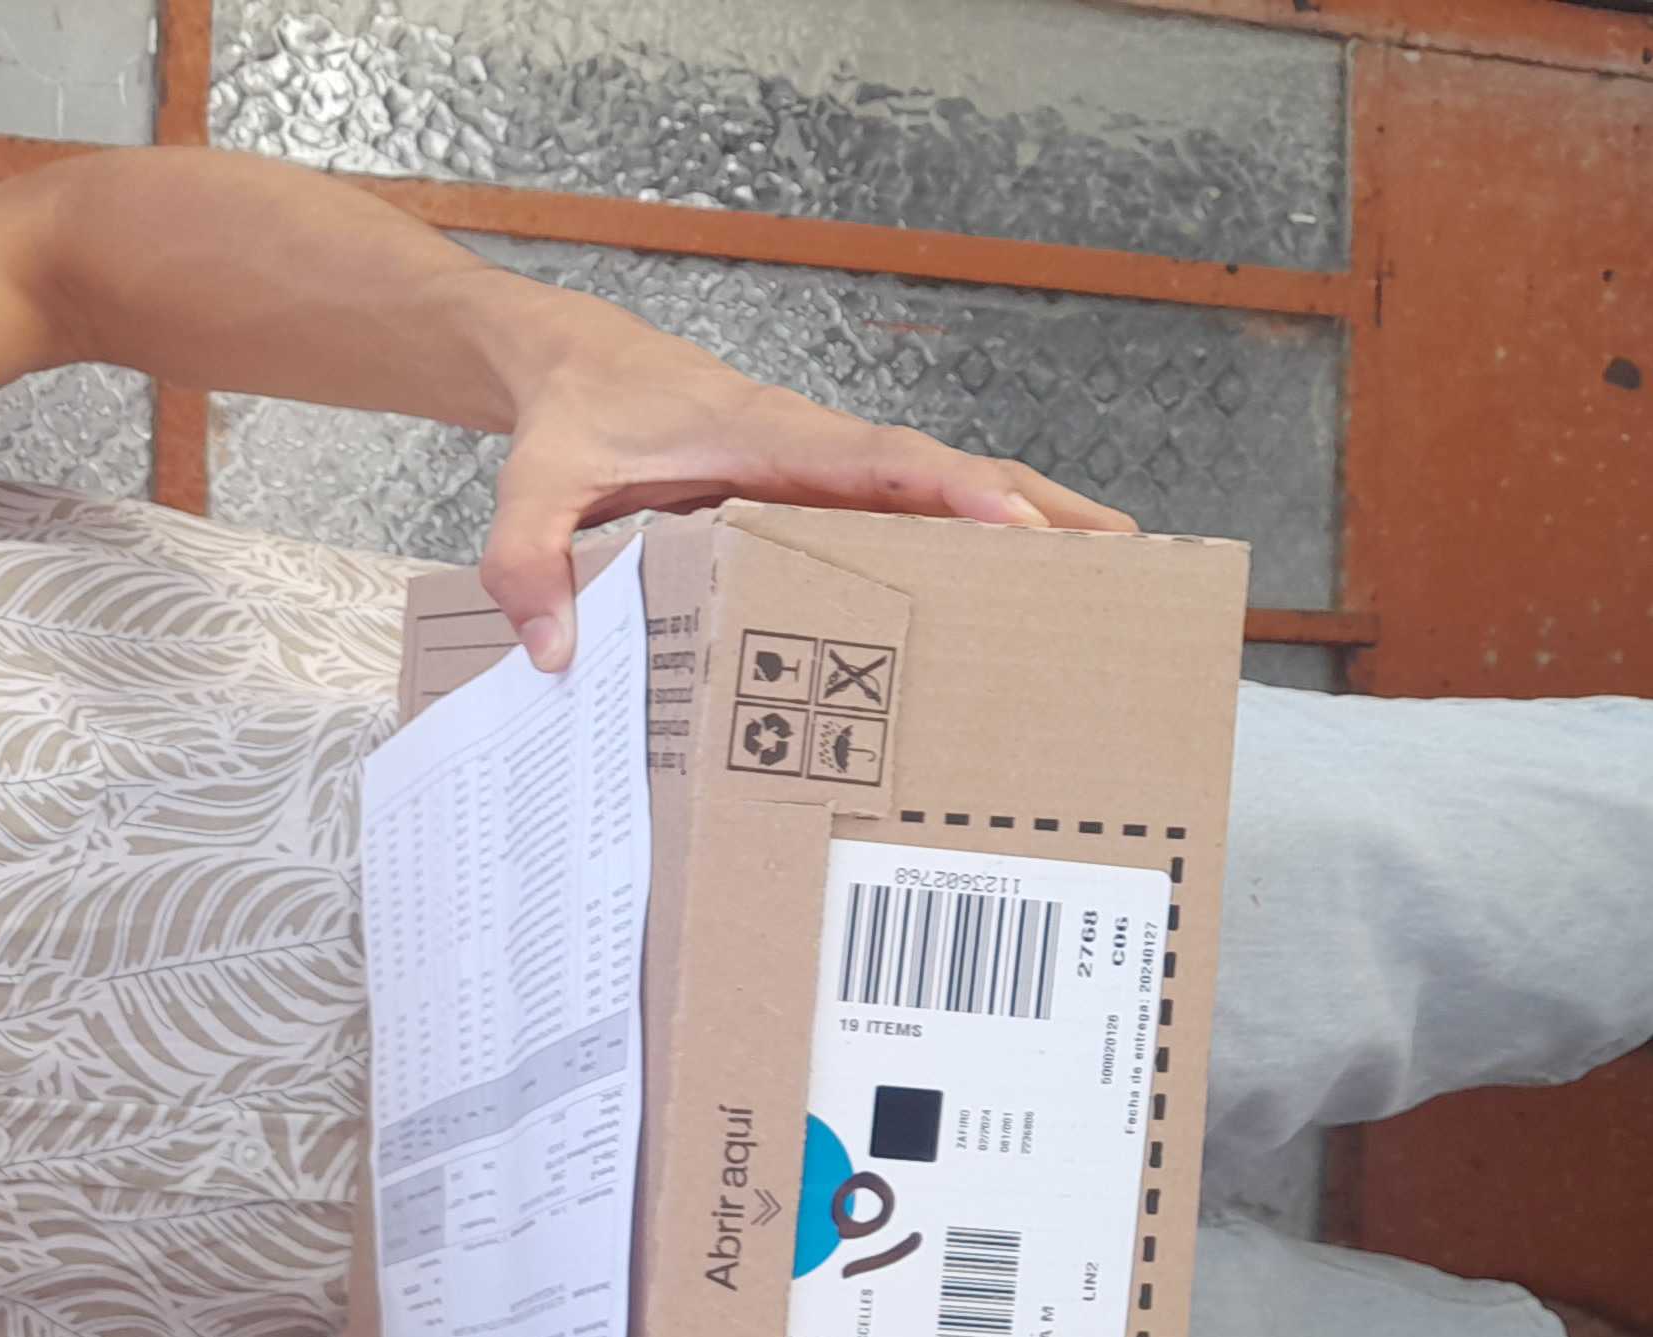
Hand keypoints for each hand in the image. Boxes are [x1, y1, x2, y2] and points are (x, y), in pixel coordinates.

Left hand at [481, 322, 1137, 670]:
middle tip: (1123, 551)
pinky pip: (908, 512)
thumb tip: (556, 652)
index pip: (869, 459)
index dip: (946, 487)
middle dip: (1030, 506)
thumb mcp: (530, 486)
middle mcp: (811, 449)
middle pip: (939, 470)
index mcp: (759, 436)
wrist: (574, 368)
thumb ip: (528, 563)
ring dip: (1024, 522)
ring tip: (1116, 569)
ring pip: (939, 489)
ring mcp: (823, 471)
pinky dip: (972, 537)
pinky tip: (1020, 581)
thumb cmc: (568, 420)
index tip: (1016, 520)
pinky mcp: (819, 493)